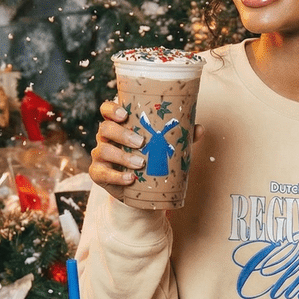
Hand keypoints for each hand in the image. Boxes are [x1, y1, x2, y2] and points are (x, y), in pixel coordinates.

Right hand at [89, 103, 203, 201]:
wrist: (140, 189)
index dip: (111, 109)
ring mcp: (100, 155)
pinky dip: (117, 176)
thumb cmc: (151, 159)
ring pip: (103, 150)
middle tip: (141, 142)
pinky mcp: (98, 174)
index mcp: (119, 124)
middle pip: (105, 128)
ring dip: (122, 157)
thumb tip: (199, 129)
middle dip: (122, 134)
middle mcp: (106, 137)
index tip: (124, 114)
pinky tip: (130, 179)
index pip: (107, 110)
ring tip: (141, 163)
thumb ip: (179, 136)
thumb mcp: (164, 146)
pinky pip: (102, 173)